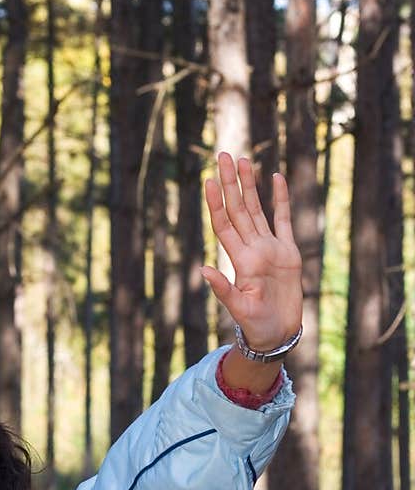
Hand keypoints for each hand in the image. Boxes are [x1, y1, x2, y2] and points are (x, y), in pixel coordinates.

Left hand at [201, 153, 302, 350]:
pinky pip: (284, 220)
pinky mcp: (288, 253)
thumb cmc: (256, 325)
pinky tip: (276, 178)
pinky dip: (281, 200)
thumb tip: (202, 271)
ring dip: (250, 185)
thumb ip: (223, 289)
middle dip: (230, 183)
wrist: (277, 334)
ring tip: (243, 161)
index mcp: (240, 260)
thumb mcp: (239, 309)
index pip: (224, 224)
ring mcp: (269, 248)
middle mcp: (252, 249)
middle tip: (223, 156)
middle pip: (238, 209)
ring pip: (257, 209)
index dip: (217, 202)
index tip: (209, 180)